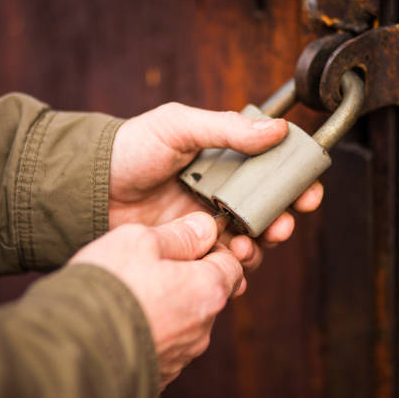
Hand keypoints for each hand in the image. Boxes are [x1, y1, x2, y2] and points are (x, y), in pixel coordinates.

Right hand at [70, 212, 242, 389]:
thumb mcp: (140, 240)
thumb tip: (205, 228)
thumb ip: (179, 234)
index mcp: (207, 289)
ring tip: (132, 294)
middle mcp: (203, 328)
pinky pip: (165, 344)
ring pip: (186, 320)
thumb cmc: (108, 286)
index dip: (211, 249)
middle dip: (188, 278)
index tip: (187, 243)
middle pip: (208, 293)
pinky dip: (152, 330)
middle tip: (152, 266)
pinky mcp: (161, 374)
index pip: (231, 264)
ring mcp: (182, 355)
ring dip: (169, 306)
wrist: (71, 346)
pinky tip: (125, 320)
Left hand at [109, 103, 323, 267]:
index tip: (309, 193)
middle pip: (268, 211)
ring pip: (249, 241)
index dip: (295, 183)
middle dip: (283, 220)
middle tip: (282, 225)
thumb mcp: (180, 126)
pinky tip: (231, 268)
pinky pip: (221, 265)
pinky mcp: (189, 250)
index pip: (271, 173)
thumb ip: (228, 129)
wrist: (89, 186)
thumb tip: (279, 129)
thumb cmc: (131, 148)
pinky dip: (233, 270)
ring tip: (247, 245)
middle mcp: (221, 193)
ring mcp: (206, 223)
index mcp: (224, 161)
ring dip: (259, 247)